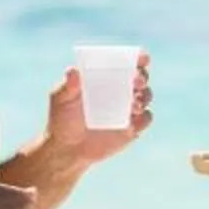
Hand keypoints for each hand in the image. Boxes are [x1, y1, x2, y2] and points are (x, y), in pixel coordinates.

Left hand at [41, 56, 152, 174]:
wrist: (67, 149)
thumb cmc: (62, 120)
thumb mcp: (61, 101)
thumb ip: (68, 86)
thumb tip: (72, 71)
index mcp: (105, 78)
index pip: (126, 63)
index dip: (137, 58)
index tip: (142, 59)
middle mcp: (120, 90)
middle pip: (140, 77)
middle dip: (142, 76)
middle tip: (136, 81)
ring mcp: (128, 109)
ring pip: (146, 96)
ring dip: (145, 95)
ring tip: (133, 104)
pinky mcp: (132, 128)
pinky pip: (146, 118)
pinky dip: (144, 117)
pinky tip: (134, 120)